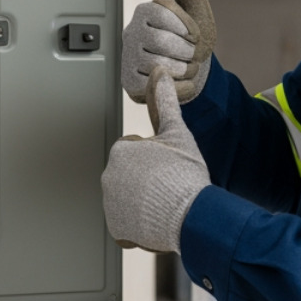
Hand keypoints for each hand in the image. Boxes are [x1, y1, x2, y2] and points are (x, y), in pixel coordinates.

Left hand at [102, 67, 210, 252]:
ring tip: (166, 202)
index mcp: (121, 151)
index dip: (156, 158)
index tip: (169, 166)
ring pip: (130, 199)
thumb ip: (166, 102)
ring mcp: (111, 205)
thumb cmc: (185, 172)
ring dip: (144, 200)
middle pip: (131, 176)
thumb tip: (159, 72)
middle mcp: (108, 177)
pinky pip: (128, 224)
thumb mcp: (178, 132)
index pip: (136, 151)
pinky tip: (158, 219)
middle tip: (169, 184)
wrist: (192, 215)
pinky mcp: (117, 229)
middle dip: (147, 179)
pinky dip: (140, 224)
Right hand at [121, 0, 216, 103]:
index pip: (166, 15)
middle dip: (188, 52)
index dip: (188, 29)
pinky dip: (182, 88)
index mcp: (145, 11)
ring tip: (184, 67)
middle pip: (163, 43)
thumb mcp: (195, 9)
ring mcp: (128, 60)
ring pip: (162, 68)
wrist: (189, 70)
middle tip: (191, 55)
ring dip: (186, 71)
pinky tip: (181, 82)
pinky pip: (160, 88)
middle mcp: (131, 33)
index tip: (194, 35)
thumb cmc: (190, 38)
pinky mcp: (130, 85)